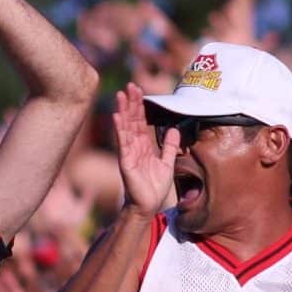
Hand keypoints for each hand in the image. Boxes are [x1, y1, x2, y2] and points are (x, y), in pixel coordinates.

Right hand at [113, 84, 179, 216]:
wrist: (149, 205)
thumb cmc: (155, 187)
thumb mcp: (167, 163)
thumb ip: (170, 146)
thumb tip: (174, 129)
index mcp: (143, 146)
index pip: (141, 122)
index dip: (140, 107)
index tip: (138, 91)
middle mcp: (134, 147)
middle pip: (132, 120)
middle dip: (131, 103)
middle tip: (130, 86)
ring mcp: (128, 153)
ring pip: (125, 128)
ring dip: (123, 111)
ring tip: (121, 95)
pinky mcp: (125, 162)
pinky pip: (122, 143)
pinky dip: (119, 129)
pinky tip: (117, 116)